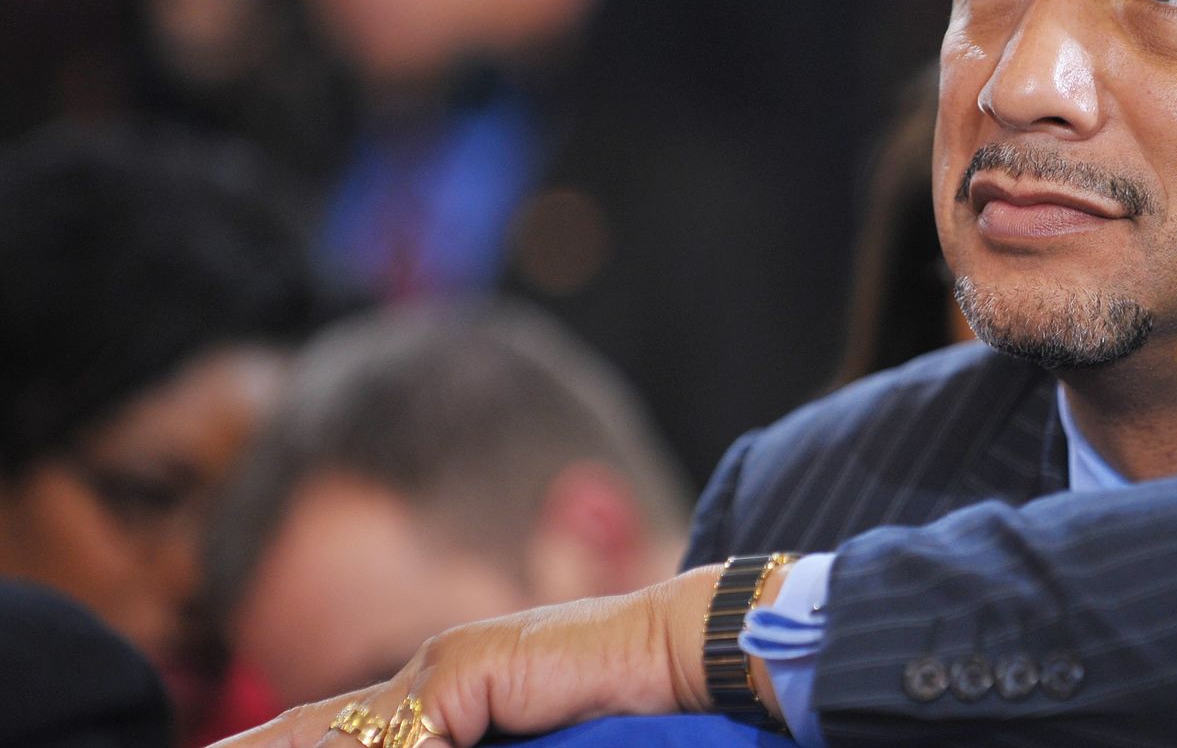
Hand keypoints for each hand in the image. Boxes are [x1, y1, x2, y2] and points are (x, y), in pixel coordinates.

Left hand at [212, 565, 732, 747]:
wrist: (682, 658)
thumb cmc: (622, 715)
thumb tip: (423, 747)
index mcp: (443, 694)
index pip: (335, 733)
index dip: (273, 747)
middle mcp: (431, 674)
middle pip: (319, 729)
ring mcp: (445, 667)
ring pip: (345, 734)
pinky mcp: (467, 668)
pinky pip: (398, 735)